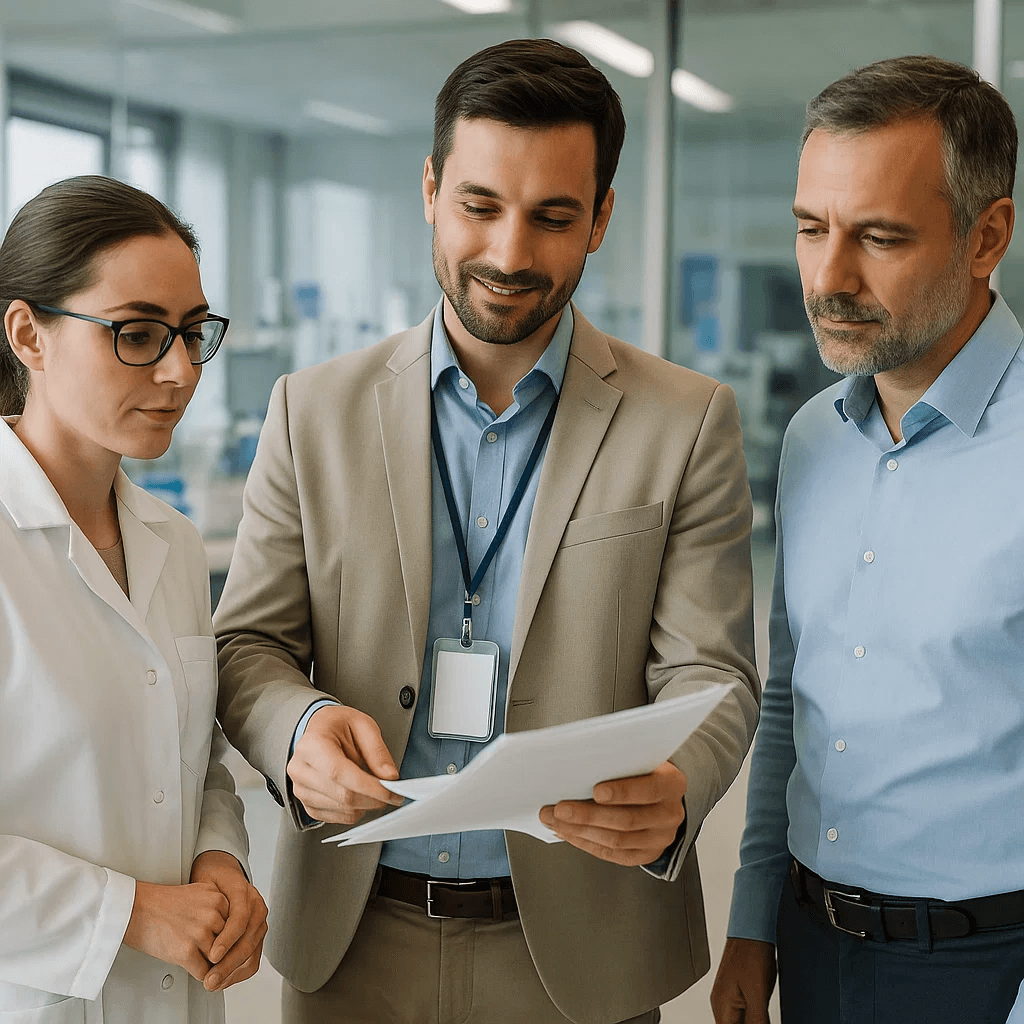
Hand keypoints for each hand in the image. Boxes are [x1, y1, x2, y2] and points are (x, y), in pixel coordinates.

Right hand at [122, 879, 228, 982]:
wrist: (136, 909)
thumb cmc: (164, 904)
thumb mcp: (199, 893)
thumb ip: (218, 907)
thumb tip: (233, 928)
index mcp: (219, 897)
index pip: (236, 924)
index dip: (227, 935)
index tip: (221, 941)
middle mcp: (213, 913)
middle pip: (229, 942)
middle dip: (220, 951)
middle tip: (209, 953)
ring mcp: (200, 932)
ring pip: (218, 958)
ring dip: (209, 963)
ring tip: (197, 957)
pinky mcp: (186, 951)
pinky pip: (204, 973)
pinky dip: (199, 974)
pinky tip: (190, 965)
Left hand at [189, 851, 267, 990]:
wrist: (223, 874)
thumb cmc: (212, 881)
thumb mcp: (206, 883)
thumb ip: (206, 903)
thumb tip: (198, 930)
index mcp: (245, 892)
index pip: (240, 919)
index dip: (227, 939)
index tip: (212, 955)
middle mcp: (257, 907)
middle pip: (247, 940)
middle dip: (228, 964)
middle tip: (210, 979)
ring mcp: (259, 923)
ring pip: (251, 953)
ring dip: (232, 972)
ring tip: (214, 983)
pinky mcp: (257, 937)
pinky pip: (252, 959)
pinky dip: (238, 973)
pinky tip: (223, 980)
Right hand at [287, 704, 403, 823]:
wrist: (321, 729)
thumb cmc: (338, 725)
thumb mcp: (363, 725)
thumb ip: (377, 751)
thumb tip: (389, 777)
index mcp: (312, 744)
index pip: (339, 773)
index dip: (368, 787)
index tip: (391, 792)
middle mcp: (301, 768)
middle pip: (341, 795)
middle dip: (372, 798)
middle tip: (391, 794)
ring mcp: (299, 788)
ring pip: (340, 809)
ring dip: (365, 805)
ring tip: (374, 789)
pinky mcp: (305, 802)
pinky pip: (334, 817)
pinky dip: (353, 811)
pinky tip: (360, 796)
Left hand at [538, 760, 686, 866]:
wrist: (663, 794)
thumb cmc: (643, 770)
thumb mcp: (640, 758)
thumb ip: (619, 761)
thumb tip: (580, 765)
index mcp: (672, 784)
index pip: (649, 789)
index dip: (622, 792)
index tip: (596, 790)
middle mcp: (669, 814)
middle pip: (627, 820)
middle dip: (588, 815)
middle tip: (560, 809)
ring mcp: (660, 838)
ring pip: (616, 840)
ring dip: (580, 831)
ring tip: (554, 820)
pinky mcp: (646, 854)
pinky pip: (613, 854)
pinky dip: (585, 843)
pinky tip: (567, 832)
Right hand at [710, 937, 776, 1023]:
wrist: (752, 929)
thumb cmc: (751, 953)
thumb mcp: (758, 995)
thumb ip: (757, 1021)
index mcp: (721, 1006)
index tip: (758, 1022)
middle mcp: (720, 1002)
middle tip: (762, 1016)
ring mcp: (727, 995)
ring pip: (738, 1020)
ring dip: (751, 1020)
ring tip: (762, 1011)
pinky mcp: (735, 989)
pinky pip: (742, 1011)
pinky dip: (751, 1015)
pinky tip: (762, 1010)